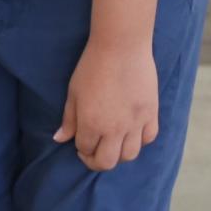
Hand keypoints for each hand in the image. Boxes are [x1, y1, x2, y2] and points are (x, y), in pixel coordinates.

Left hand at [55, 36, 158, 170]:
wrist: (121, 48)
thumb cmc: (92, 67)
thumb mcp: (74, 92)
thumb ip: (69, 119)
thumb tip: (60, 139)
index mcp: (91, 123)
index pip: (85, 149)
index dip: (80, 149)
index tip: (79, 142)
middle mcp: (114, 129)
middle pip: (108, 162)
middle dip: (97, 161)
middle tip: (93, 152)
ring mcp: (135, 123)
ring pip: (130, 155)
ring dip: (118, 154)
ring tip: (112, 143)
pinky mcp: (151, 114)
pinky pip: (148, 138)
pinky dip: (139, 141)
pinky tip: (131, 133)